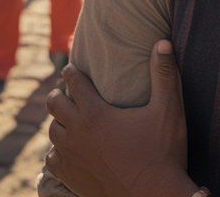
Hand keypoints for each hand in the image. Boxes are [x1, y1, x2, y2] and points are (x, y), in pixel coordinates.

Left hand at [46, 42, 191, 196]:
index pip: (74, 83)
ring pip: (51, 132)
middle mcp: (76, 133)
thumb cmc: (162, 154)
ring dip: (58, 122)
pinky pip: (51, 159)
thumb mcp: (168, 110)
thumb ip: (164, 74)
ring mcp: (70, 157)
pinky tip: (65, 149)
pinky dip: (56, 150)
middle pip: (54, 105)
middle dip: (59, 94)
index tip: (71, 68)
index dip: (72, 72)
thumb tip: (163, 42)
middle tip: (64, 91)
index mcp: (95, 113)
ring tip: (66, 118)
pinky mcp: (70, 177)